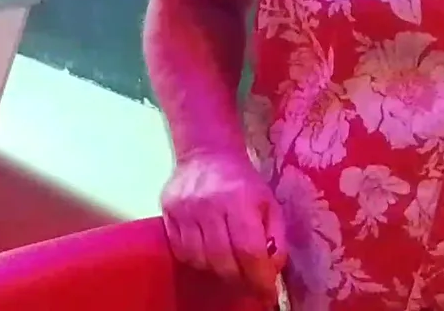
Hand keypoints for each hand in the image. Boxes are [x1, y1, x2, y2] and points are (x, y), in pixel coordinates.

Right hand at [160, 151, 286, 300]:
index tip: (266, 291)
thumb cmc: (242, 181)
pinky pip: (180, 249)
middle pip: (221, 259)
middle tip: (248, 281)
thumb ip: (275, 237)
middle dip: (238, 279)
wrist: (206, 152)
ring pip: (198, 258)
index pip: (248, 250)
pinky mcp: (167, 210)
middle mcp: (208, 204)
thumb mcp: (269, 203)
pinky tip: (207, 252)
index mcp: (239, 199)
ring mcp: (184, 208)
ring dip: (216, 270)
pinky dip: (195, 259)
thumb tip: (271, 269)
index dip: (259, 277)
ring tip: (227, 265)